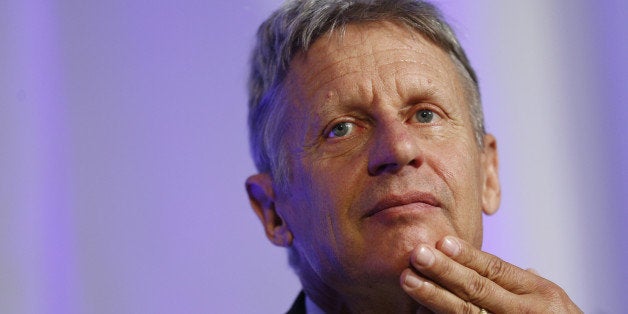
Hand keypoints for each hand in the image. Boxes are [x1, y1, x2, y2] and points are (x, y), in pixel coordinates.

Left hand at [400, 236, 581, 312]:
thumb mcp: (548, 299)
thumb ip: (521, 281)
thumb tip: (497, 262)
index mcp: (538, 293)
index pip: (497, 270)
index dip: (468, 255)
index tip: (441, 241)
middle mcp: (525, 313)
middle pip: (478, 290)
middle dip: (445, 271)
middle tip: (416, 254)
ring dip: (434, 297)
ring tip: (409, 280)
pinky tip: (418, 312)